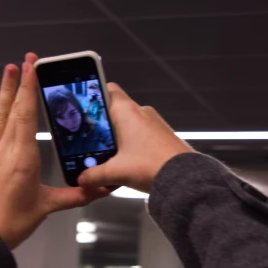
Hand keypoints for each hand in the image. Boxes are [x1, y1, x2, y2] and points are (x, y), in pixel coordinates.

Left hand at [0, 53, 111, 249]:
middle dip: (19, 82)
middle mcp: (3, 149)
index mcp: (22, 157)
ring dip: (3, 90)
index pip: (27, 114)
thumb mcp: (48, 206)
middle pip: (13, 109)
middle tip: (24, 60)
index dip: (30, 88)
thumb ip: (76, 195)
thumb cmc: (14, 221)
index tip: (32, 67)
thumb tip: (100, 189)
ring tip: (8, 69)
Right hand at [78, 83, 192, 192]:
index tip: (86, 108)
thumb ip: (94, 175)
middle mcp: (141, 112)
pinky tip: (129, 162)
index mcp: (126, 112)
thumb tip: (83, 179)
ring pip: (129, 124)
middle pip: (116, 111)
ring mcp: (154, 123)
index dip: (95, 96)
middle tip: (92, 140)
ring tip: (110, 156)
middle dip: (103, 125)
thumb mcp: (116, 173)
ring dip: (119, 137)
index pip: (108, 89)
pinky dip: (133, 144)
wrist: (185, 179)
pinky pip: (142, 134)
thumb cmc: (153, 166)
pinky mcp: (163, 134)